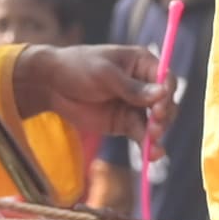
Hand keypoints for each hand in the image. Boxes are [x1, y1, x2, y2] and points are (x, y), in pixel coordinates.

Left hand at [12, 41, 163, 135]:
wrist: (52, 85)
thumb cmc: (78, 67)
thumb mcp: (105, 74)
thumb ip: (132, 88)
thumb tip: (162, 94)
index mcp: (143, 64)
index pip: (165, 79)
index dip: (167, 94)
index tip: (159, 108)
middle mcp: (145, 85)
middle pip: (165, 103)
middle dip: (163, 116)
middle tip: (154, 126)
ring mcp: (135, 106)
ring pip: (156, 123)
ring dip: (157, 133)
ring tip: (152, 144)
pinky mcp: (125, 124)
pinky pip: (141, 135)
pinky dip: (147, 145)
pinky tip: (152, 155)